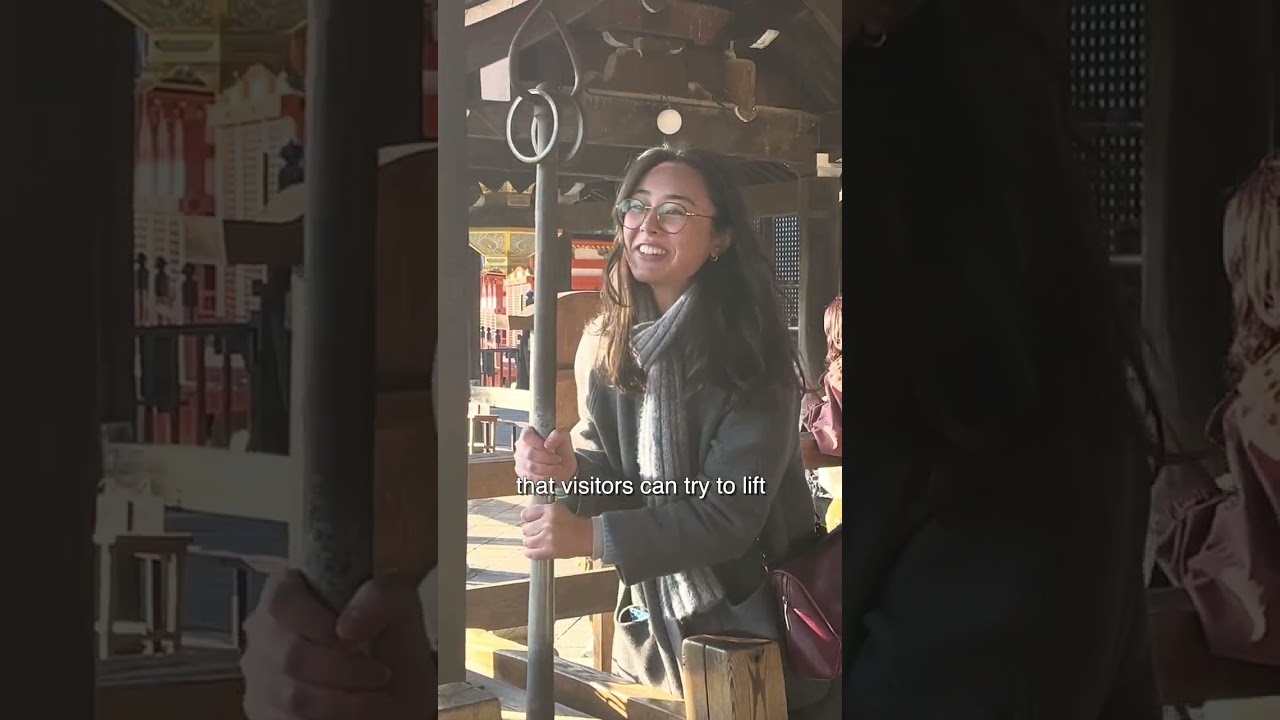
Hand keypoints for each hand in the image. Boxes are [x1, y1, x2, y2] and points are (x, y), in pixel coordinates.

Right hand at [241, 569, 434, 719]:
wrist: (397, 695)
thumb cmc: (393, 646)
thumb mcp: (400, 608)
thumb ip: (381, 596)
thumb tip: (345, 627)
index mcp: (290, 593)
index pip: (280, 598)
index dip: (315, 621)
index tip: (352, 639)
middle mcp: (263, 633)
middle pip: (289, 653)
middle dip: (343, 669)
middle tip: (379, 674)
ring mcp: (258, 676)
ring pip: (291, 695)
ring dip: (342, 701)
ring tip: (372, 696)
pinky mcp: (262, 713)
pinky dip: (330, 718)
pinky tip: (350, 713)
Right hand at [514, 426, 577, 482]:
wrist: (563, 466)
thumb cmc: (561, 449)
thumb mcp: (564, 438)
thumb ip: (558, 435)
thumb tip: (547, 444)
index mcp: (529, 433)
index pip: (526, 435)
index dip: (538, 443)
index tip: (549, 448)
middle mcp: (521, 445)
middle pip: (529, 453)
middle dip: (547, 458)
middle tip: (558, 459)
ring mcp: (519, 459)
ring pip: (530, 466)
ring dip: (547, 468)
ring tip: (556, 467)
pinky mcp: (521, 472)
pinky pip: (530, 476)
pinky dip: (543, 476)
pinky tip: (550, 473)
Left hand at [521, 502, 593, 559]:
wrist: (586, 537)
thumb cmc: (573, 523)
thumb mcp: (558, 509)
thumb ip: (541, 510)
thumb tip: (524, 516)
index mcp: (550, 511)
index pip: (526, 514)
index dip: (527, 519)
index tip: (530, 521)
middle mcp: (547, 524)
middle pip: (525, 529)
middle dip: (530, 531)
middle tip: (537, 532)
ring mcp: (547, 539)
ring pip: (527, 541)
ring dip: (531, 542)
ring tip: (537, 541)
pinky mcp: (549, 552)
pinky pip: (531, 553)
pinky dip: (529, 552)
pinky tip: (533, 550)